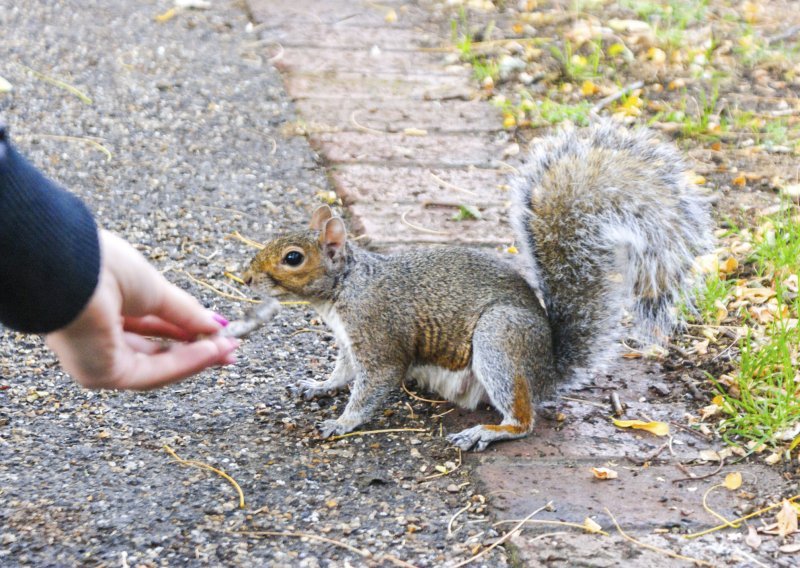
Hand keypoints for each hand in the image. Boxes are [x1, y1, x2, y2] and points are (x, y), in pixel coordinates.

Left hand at [46, 230, 238, 389]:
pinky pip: (152, 372)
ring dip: (196, 358)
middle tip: (230, 348)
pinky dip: (183, 363)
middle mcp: (97, 338)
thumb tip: (215, 326)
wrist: (73, 268)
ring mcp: (98, 359)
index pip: (152, 328)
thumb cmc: (103, 266)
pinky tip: (210, 352)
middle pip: (157, 352)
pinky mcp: (102, 373)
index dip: (189, 331)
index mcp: (104, 311)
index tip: (221, 331)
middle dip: (196, 350)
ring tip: (227, 350)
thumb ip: (186, 312)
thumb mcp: (156, 289)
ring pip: (157, 366)